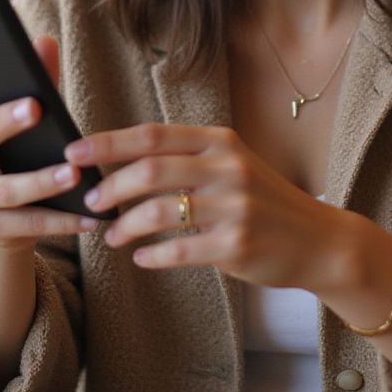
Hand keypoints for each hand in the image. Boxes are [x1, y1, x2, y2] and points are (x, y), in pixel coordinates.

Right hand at [0, 28, 96, 251]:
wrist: (5, 225)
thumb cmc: (17, 154)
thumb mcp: (25, 116)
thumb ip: (36, 80)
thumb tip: (45, 41)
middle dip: (1, 122)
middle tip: (35, 107)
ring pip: (4, 189)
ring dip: (41, 181)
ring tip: (73, 173)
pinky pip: (27, 224)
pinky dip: (61, 220)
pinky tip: (89, 216)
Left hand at [63, 123, 359, 292]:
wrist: (317, 240)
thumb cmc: (264, 201)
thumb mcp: (232, 165)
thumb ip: (189, 160)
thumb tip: (125, 164)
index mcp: (221, 142)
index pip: (153, 135)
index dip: (109, 142)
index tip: (74, 152)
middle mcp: (228, 168)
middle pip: (151, 169)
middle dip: (111, 186)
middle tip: (90, 202)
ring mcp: (234, 206)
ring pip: (160, 210)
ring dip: (126, 224)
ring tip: (112, 235)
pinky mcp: (236, 244)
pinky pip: (179, 249)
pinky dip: (153, 254)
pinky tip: (141, 257)